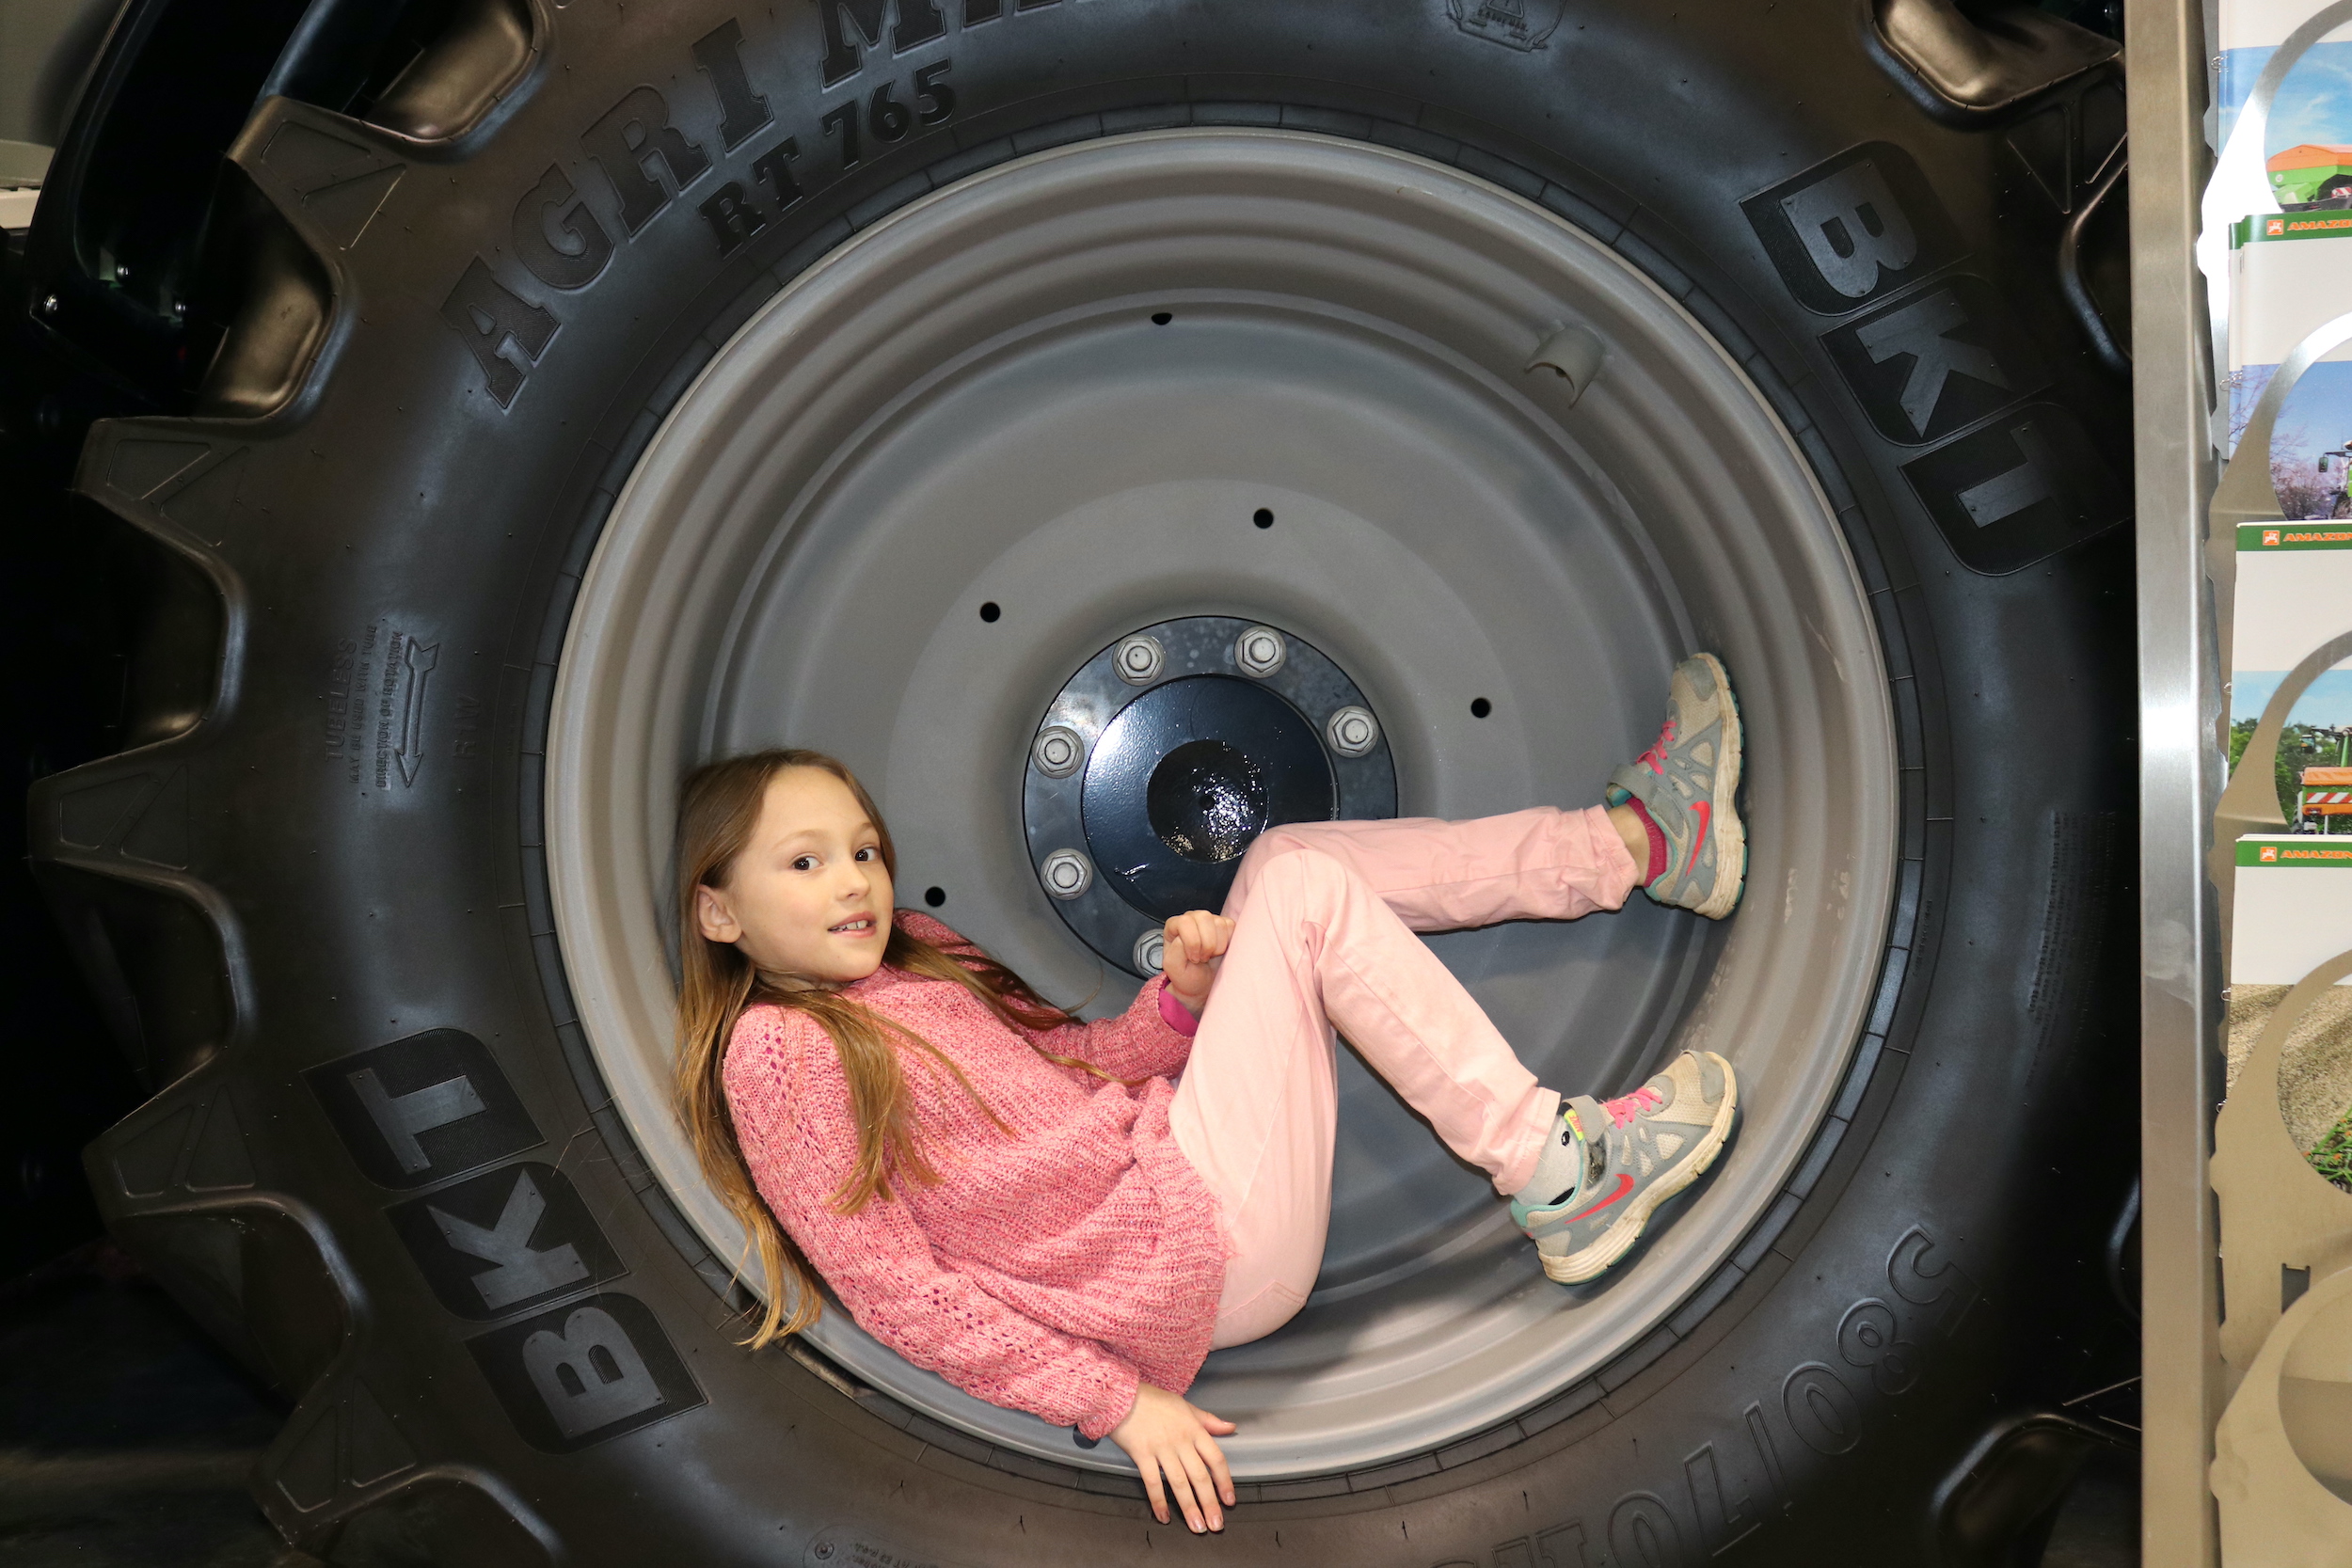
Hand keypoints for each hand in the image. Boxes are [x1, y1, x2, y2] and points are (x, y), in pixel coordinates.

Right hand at [1107, 1381, 1236, 1531]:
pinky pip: (1152, 1482)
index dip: (1224, 1481)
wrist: (1121, 1394)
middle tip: (1217, 1524)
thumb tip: (1230, 1427)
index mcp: (1194, 1429)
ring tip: (1197, 1527)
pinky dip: (1159, 1501)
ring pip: (1180, 1483)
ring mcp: (1161, 1449)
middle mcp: (1181, 1441)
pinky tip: (1164, 1517)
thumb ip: (1208, 1420)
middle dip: (1210, 1503)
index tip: (1229, 1500)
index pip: (1215, 1459)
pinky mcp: (1141, 1455)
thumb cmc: (1153, 1399)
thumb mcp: (1185, 1406)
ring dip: (1190, 1507)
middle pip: (1200, 1476)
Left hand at [1160, 910, 1232, 1015]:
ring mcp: (1209, 921)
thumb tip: (1192, 936)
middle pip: (1203, 917)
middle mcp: (1192, 919)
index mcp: (1174, 926)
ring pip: (1219, 923)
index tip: (1194, 958)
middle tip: (1203, 958)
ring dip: (1217, 946)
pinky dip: (1228, 943)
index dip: (1192, 942)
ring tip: (1211, 956)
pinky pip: (1231, 927)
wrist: (1204, 986)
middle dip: (1207, 944)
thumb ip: (1176, 950)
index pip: (1185, 922)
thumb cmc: (1187, 976)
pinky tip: (1220, 952)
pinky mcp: (1226, 925)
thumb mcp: (1174, 967)